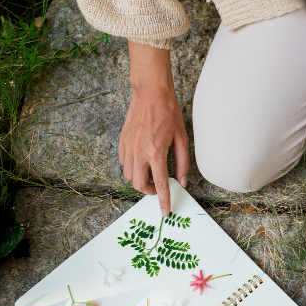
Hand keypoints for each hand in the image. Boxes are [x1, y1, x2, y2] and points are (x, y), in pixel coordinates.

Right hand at [120, 42, 190, 215]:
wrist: (150, 93)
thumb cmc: (169, 114)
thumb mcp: (182, 138)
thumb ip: (182, 163)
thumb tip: (182, 182)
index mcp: (155, 152)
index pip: (159, 184)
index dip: (163, 200)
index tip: (165, 211)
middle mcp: (139, 152)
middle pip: (138, 184)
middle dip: (148, 191)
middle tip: (158, 187)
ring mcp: (128, 147)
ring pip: (128, 175)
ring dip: (139, 179)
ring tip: (151, 172)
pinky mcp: (122, 141)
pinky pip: (123, 163)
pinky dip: (131, 167)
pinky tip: (142, 161)